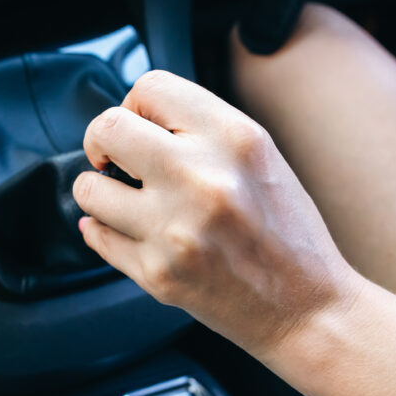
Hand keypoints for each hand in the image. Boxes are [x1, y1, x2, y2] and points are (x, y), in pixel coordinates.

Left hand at [73, 70, 363, 354]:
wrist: (307, 308)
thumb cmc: (286, 233)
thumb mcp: (259, 156)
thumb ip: (201, 129)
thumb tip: (135, 117)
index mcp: (233, 139)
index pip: (151, 87)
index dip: (135, 105)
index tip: (138, 125)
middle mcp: (201, 178)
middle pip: (107, 129)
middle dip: (102, 142)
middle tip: (113, 159)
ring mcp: (174, 228)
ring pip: (89, 188)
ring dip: (99, 191)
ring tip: (122, 200)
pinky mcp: (157, 273)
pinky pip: (97, 236)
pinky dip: (105, 231)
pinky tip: (127, 231)